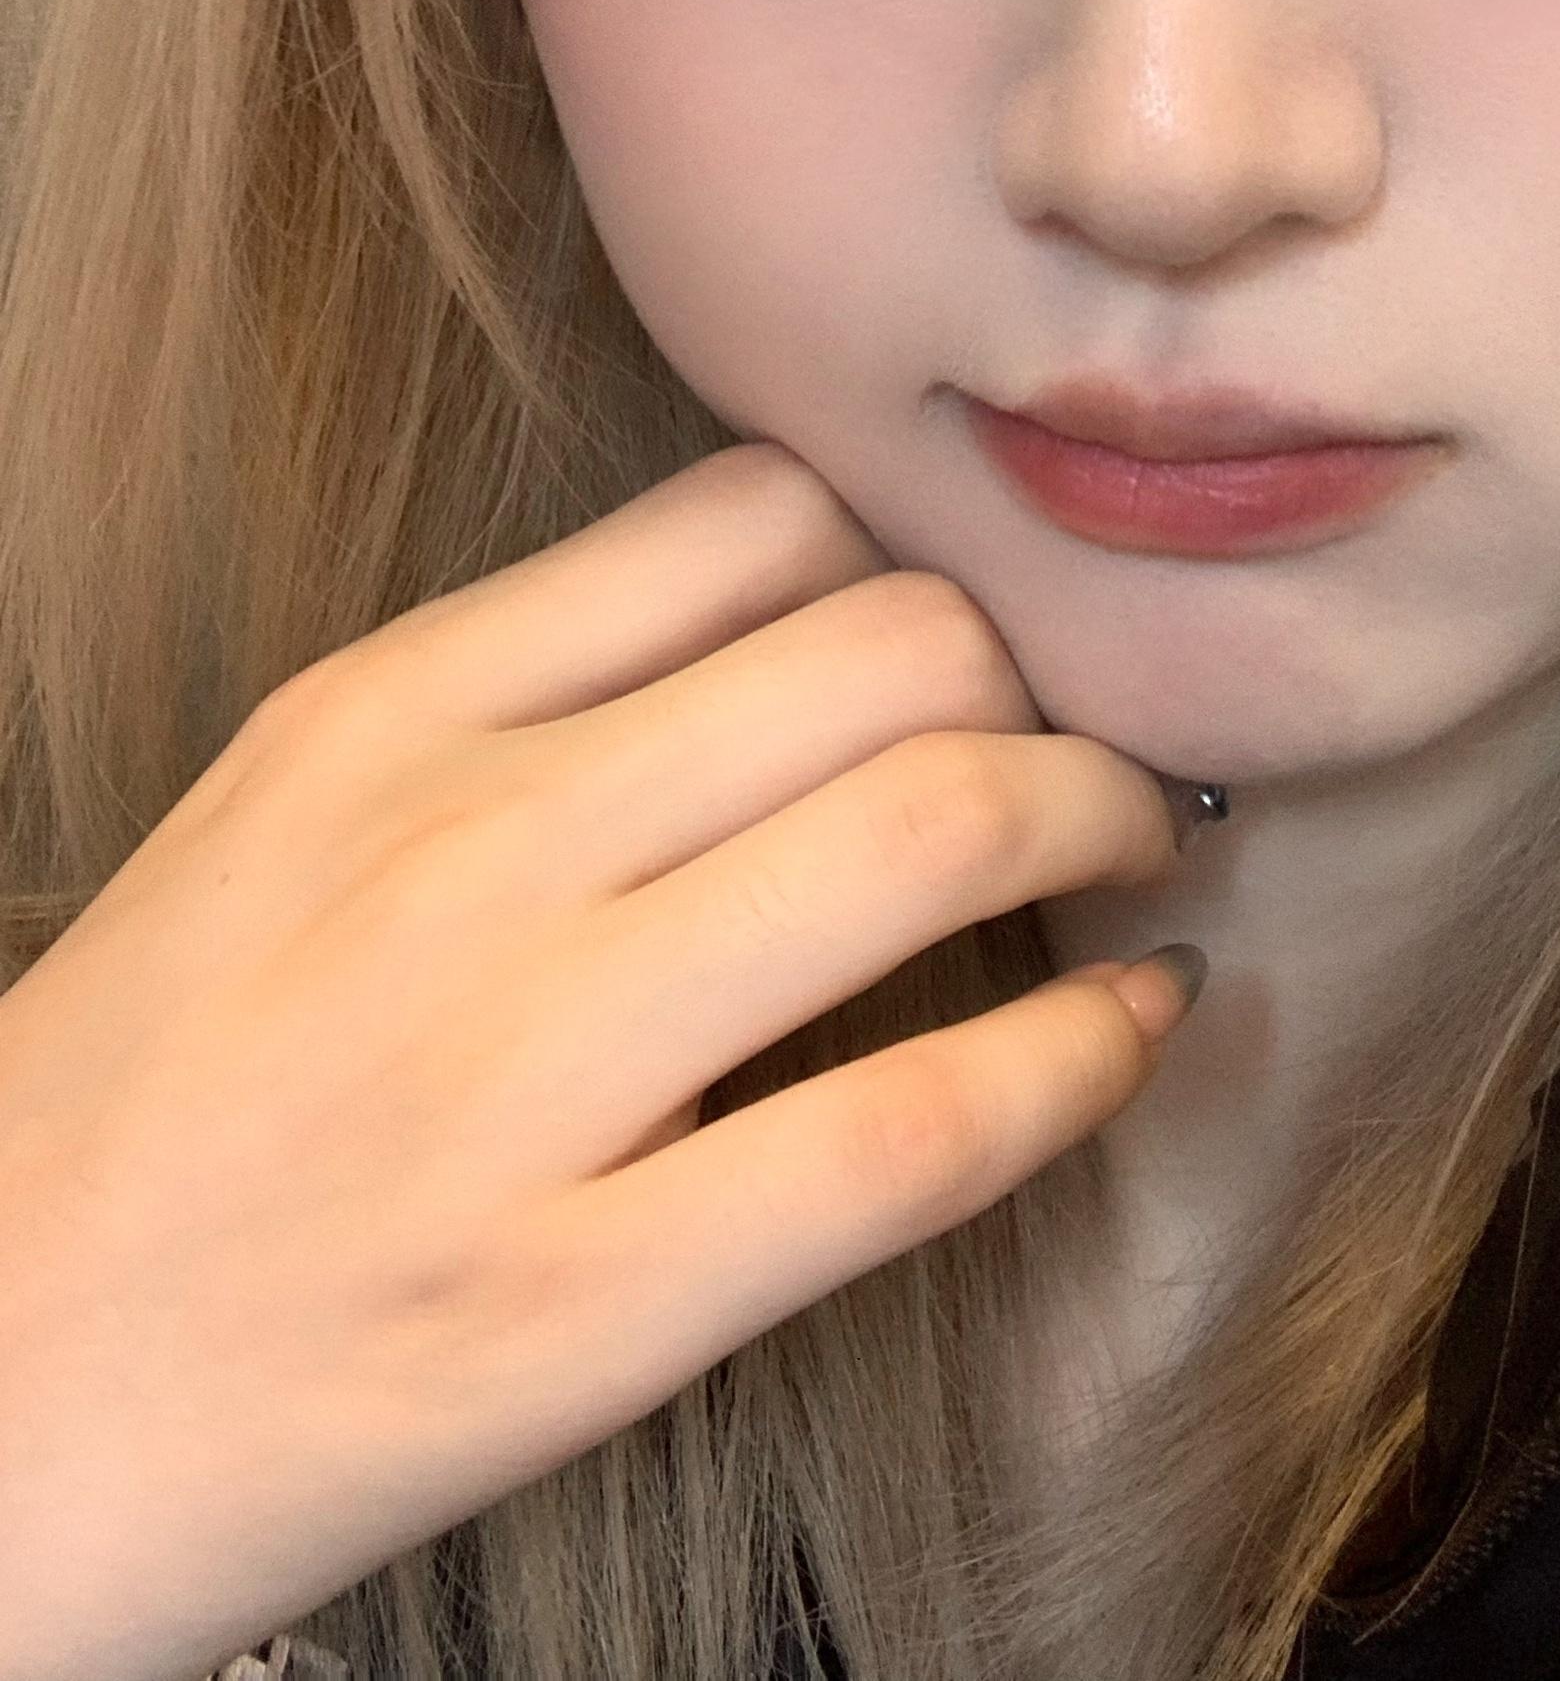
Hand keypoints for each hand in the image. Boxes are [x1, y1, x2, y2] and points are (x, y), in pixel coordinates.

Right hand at [0, 444, 1194, 1680]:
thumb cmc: (154, 1092)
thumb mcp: (289, 813)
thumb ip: (525, 701)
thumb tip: (815, 627)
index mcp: (390, 714)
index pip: (754, 520)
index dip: (919, 558)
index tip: (978, 631)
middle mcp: (463, 854)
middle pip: (887, 651)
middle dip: (1049, 678)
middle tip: (1093, 739)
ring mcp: (517, 1080)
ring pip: (929, 838)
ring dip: (1101, 821)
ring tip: (1136, 850)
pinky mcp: (571, 1307)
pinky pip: (909, 1133)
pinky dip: (1080, 1063)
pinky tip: (1136, 1030)